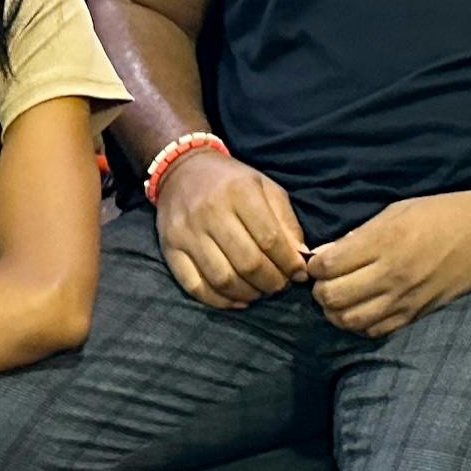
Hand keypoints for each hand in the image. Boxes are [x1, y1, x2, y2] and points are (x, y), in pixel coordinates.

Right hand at [153, 145, 308, 307]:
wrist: (181, 169)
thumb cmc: (231, 181)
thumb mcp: (265, 187)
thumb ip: (286, 222)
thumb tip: (301, 259)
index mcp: (239, 191)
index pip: (270, 239)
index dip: (289, 263)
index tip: (299, 274)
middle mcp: (210, 211)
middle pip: (248, 263)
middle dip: (271, 282)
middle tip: (280, 285)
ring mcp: (186, 232)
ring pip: (223, 279)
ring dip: (248, 294)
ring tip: (260, 291)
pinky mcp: (169, 249)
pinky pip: (195, 286)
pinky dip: (219, 301)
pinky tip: (237, 299)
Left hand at [305, 189, 470, 338]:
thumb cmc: (440, 214)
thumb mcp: (396, 211)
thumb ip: (358, 235)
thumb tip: (324, 255)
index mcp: (384, 241)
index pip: (328, 265)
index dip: (314, 264)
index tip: (318, 260)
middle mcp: (391, 273)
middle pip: (332, 297)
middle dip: (320, 290)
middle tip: (325, 281)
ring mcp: (404, 298)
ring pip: (349, 320)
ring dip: (335, 311)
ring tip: (340, 298)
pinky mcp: (415, 314)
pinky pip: (374, 330)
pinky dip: (359, 323)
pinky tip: (361, 309)